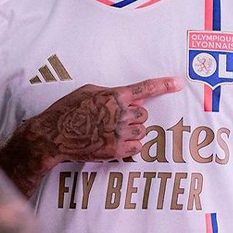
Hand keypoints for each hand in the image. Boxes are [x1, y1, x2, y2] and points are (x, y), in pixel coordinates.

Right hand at [22, 77, 183, 167]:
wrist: (53, 135)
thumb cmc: (67, 110)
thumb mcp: (88, 91)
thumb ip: (111, 93)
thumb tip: (127, 95)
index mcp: (113, 95)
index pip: (144, 88)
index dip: (164, 85)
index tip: (179, 83)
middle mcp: (119, 113)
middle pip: (143, 114)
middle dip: (134, 118)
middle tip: (114, 121)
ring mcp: (119, 132)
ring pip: (142, 131)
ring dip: (132, 132)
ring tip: (111, 132)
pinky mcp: (116, 149)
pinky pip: (137, 147)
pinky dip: (129, 147)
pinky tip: (112, 143)